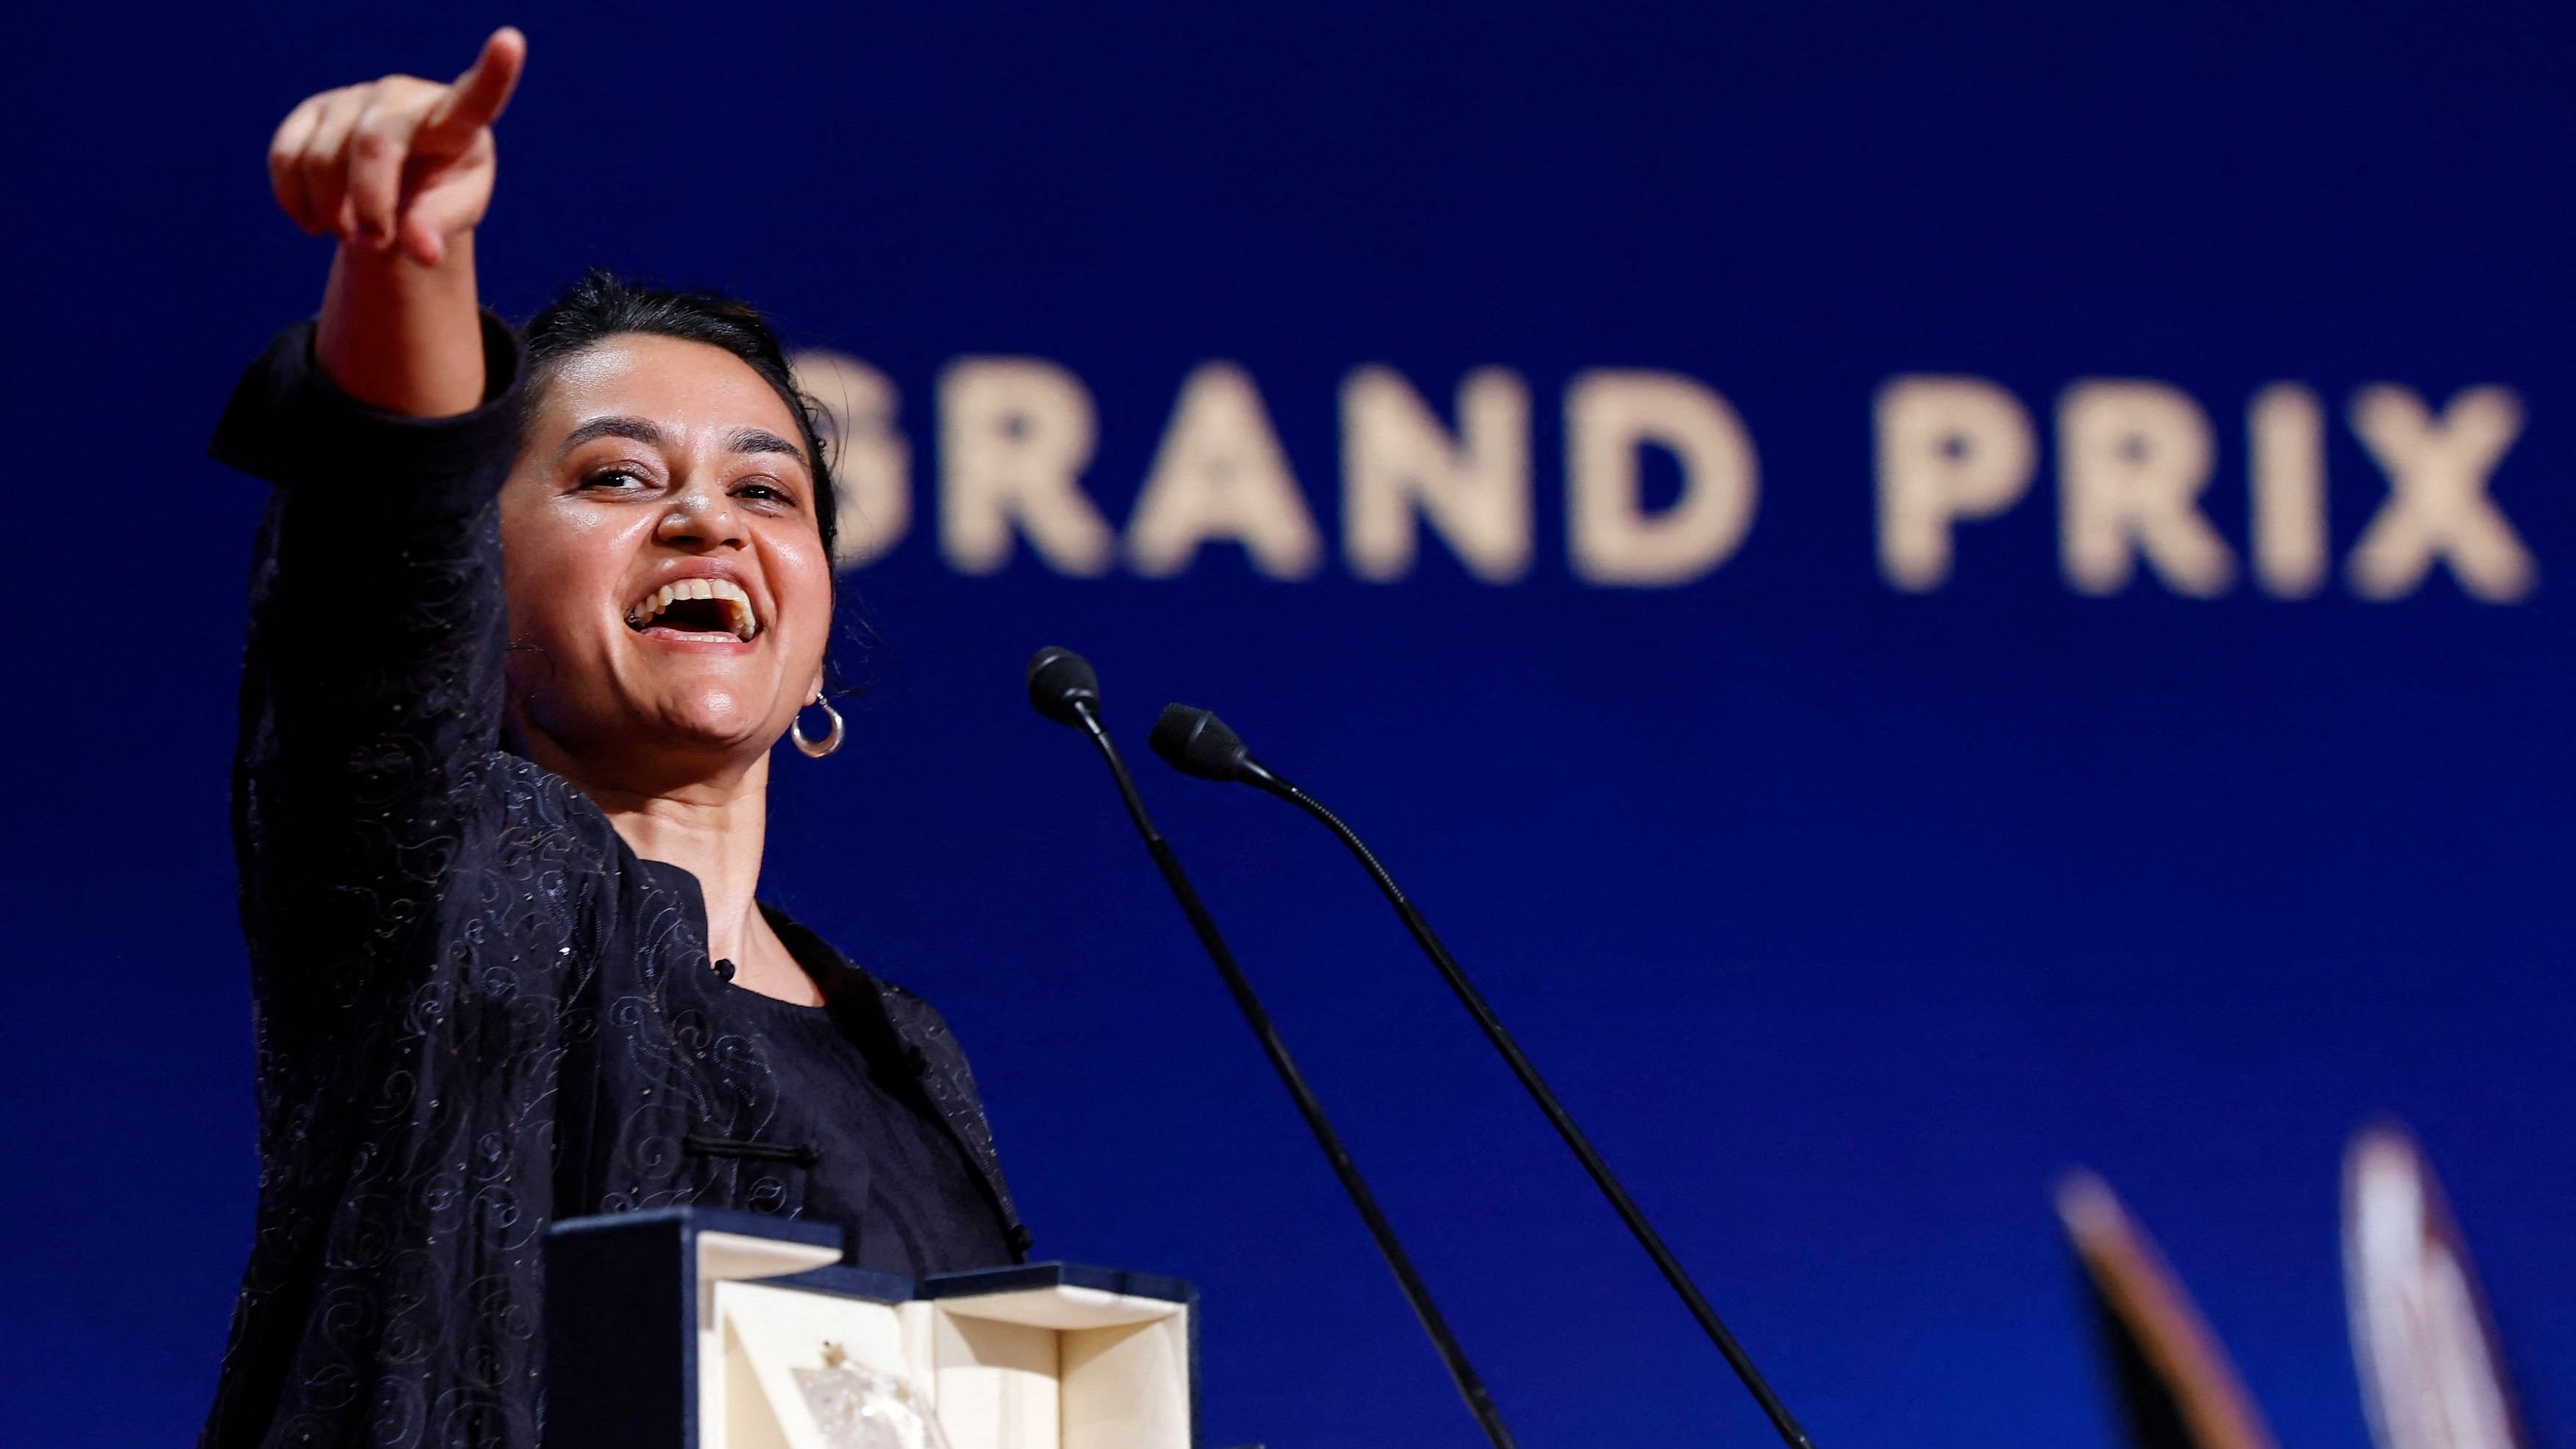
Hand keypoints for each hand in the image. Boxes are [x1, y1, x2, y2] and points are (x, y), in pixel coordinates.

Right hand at [269, 27, 526, 267]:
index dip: (495, 71)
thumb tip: (421, 253)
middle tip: (374, 243)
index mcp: (457, 121)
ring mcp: (354, 98)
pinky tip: (315, 225)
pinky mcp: (312, 111)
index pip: (478, 97)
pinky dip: (295, 201)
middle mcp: (404, 96)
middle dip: (370, 204)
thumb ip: (438, 228)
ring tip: (353, 237)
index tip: (511, 42)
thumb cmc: (439, 192)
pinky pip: (287, 156)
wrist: (397, 182)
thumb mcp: (451, 213)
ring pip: (322, 157)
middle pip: (374, 144)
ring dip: (332, 212)